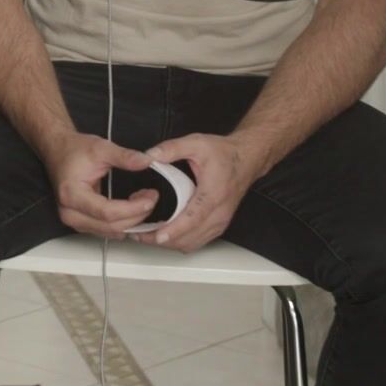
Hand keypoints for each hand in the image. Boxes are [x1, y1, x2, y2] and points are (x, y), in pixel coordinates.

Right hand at [42, 132, 160, 239]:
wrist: (57, 150)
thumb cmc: (73, 150)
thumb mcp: (101, 148)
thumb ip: (125, 156)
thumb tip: (147, 162)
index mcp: (71, 194)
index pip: (107, 212)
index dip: (133, 208)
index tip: (150, 198)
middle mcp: (69, 212)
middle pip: (110, 226)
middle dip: (136, 215)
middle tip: (151, 199)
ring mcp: (73, 220)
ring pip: (109, 232)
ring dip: (131, 221)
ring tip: (143, 202)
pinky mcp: (80, 222)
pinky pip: (105, 231)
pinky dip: (122, 224)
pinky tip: (132, 210)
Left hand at [130, 133, 260, 251]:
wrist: (247, 160)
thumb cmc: (224, 153)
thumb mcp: (196, 143)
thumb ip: (171, 148)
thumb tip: (149, 156)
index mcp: (214, 194)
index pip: (194, 218)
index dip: (175, 229)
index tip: (157, 236)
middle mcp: (219, 213)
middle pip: (190, 237)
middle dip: (163, 239)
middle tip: (139, 234)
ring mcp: (220, 222)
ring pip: (193, 243)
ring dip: (170, 243)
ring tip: (147, 236)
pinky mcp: (219, 225)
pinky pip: (198, 241)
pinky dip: (180, 242)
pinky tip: (165, 235)